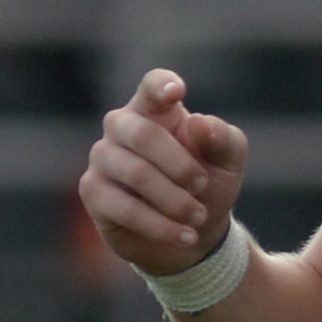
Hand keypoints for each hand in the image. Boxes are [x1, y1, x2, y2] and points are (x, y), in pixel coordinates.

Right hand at [81, 68, 247, 275]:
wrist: (193, 233)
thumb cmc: (207, 185)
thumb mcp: (228, 162)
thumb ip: (222, 138)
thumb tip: (199, 124)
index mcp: (155, 109)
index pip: (152, 87)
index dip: (161, 86)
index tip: (176, 92)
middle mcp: (122, 126)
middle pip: (143, 134)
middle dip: (181, 166)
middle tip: (203, 186)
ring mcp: (103, 157)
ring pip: (136, 174)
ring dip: (175, 201)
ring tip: (198, 217)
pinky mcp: (93, 191)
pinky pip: (124, 208)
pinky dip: (160, 225)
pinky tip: (184, 236)